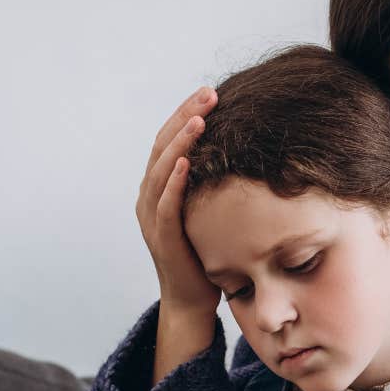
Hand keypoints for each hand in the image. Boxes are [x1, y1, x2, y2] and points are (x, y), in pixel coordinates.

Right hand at [136, 87, 220, 313]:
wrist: (192, 298)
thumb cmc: (204, 251)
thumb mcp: (208, 207)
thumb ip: (211, 180)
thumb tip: (241, 146)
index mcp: (157, 186)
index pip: (167, 139)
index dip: (185, 113)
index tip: (210, 92)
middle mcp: (148, 197)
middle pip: (161, 146)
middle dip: (184, 117)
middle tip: (209, 94)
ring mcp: (151, 218)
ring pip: (160, 170)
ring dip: (180, 143)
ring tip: (200, 120)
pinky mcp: (162, 238)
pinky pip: (165, 205)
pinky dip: (175, 182)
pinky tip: (187, 162)